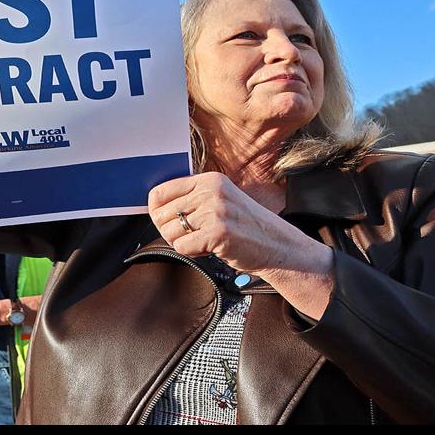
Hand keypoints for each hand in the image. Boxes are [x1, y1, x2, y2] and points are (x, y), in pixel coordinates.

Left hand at [148, 172, 328, 276]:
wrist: (278, 246)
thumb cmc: (249, 228)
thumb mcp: (222, 202)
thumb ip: (194, 200)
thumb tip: (155, 208)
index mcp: (210, 180)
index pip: (161, 192)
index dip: (157, 212)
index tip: (167, 223)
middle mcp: (211, 191)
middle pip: (161, 215)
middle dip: (172, 232)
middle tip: (193, 237)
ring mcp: (215, 210)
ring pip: (170, 233)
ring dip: (184, 244)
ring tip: (205, 242)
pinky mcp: (218, 232)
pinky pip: (182, 247)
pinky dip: (193, 254)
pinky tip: (211, 250)